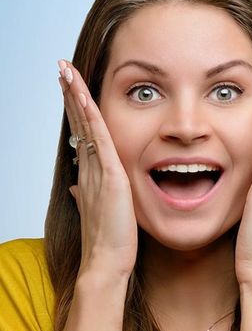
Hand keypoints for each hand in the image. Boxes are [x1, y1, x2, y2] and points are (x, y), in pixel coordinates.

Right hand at [56, 62, 136, 284]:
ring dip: (74, 95)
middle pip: (77, 122)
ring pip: (84, 124)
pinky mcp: (110, 174)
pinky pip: (98, 137)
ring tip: (65, 70)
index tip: (68, 88)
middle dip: (69, 94)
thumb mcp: (100, 212)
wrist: (107, 262)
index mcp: (91, 174)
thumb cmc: (110, 241)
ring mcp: (98, 169)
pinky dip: (89, 114)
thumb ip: (89, 196)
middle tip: (61, 68)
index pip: (82, 133)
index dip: (75, 110)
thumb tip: (79, 189)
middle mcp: (90, 167)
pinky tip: (82, 95)